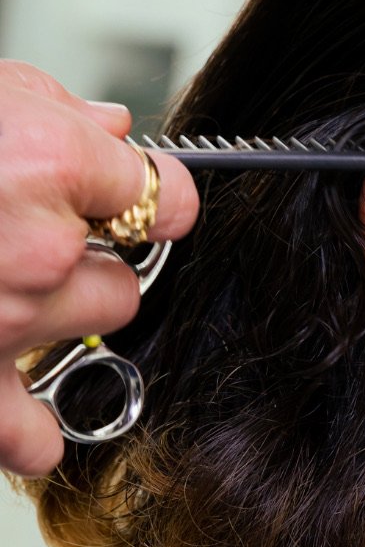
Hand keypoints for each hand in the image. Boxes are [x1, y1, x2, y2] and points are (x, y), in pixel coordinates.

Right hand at [0, 64, 198, 476]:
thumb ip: (54, 108)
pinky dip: (25, 425)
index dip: (150, 197)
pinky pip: (33, 438)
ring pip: (93, 331)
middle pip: (126, 276)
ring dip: (57, 315)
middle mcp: (41, 249)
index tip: (130, 199)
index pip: (167, 198)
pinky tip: (7, 393)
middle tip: (25, 235)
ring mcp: (3, 323)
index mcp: (51, 166)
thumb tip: (110, 127)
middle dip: (90, 257)